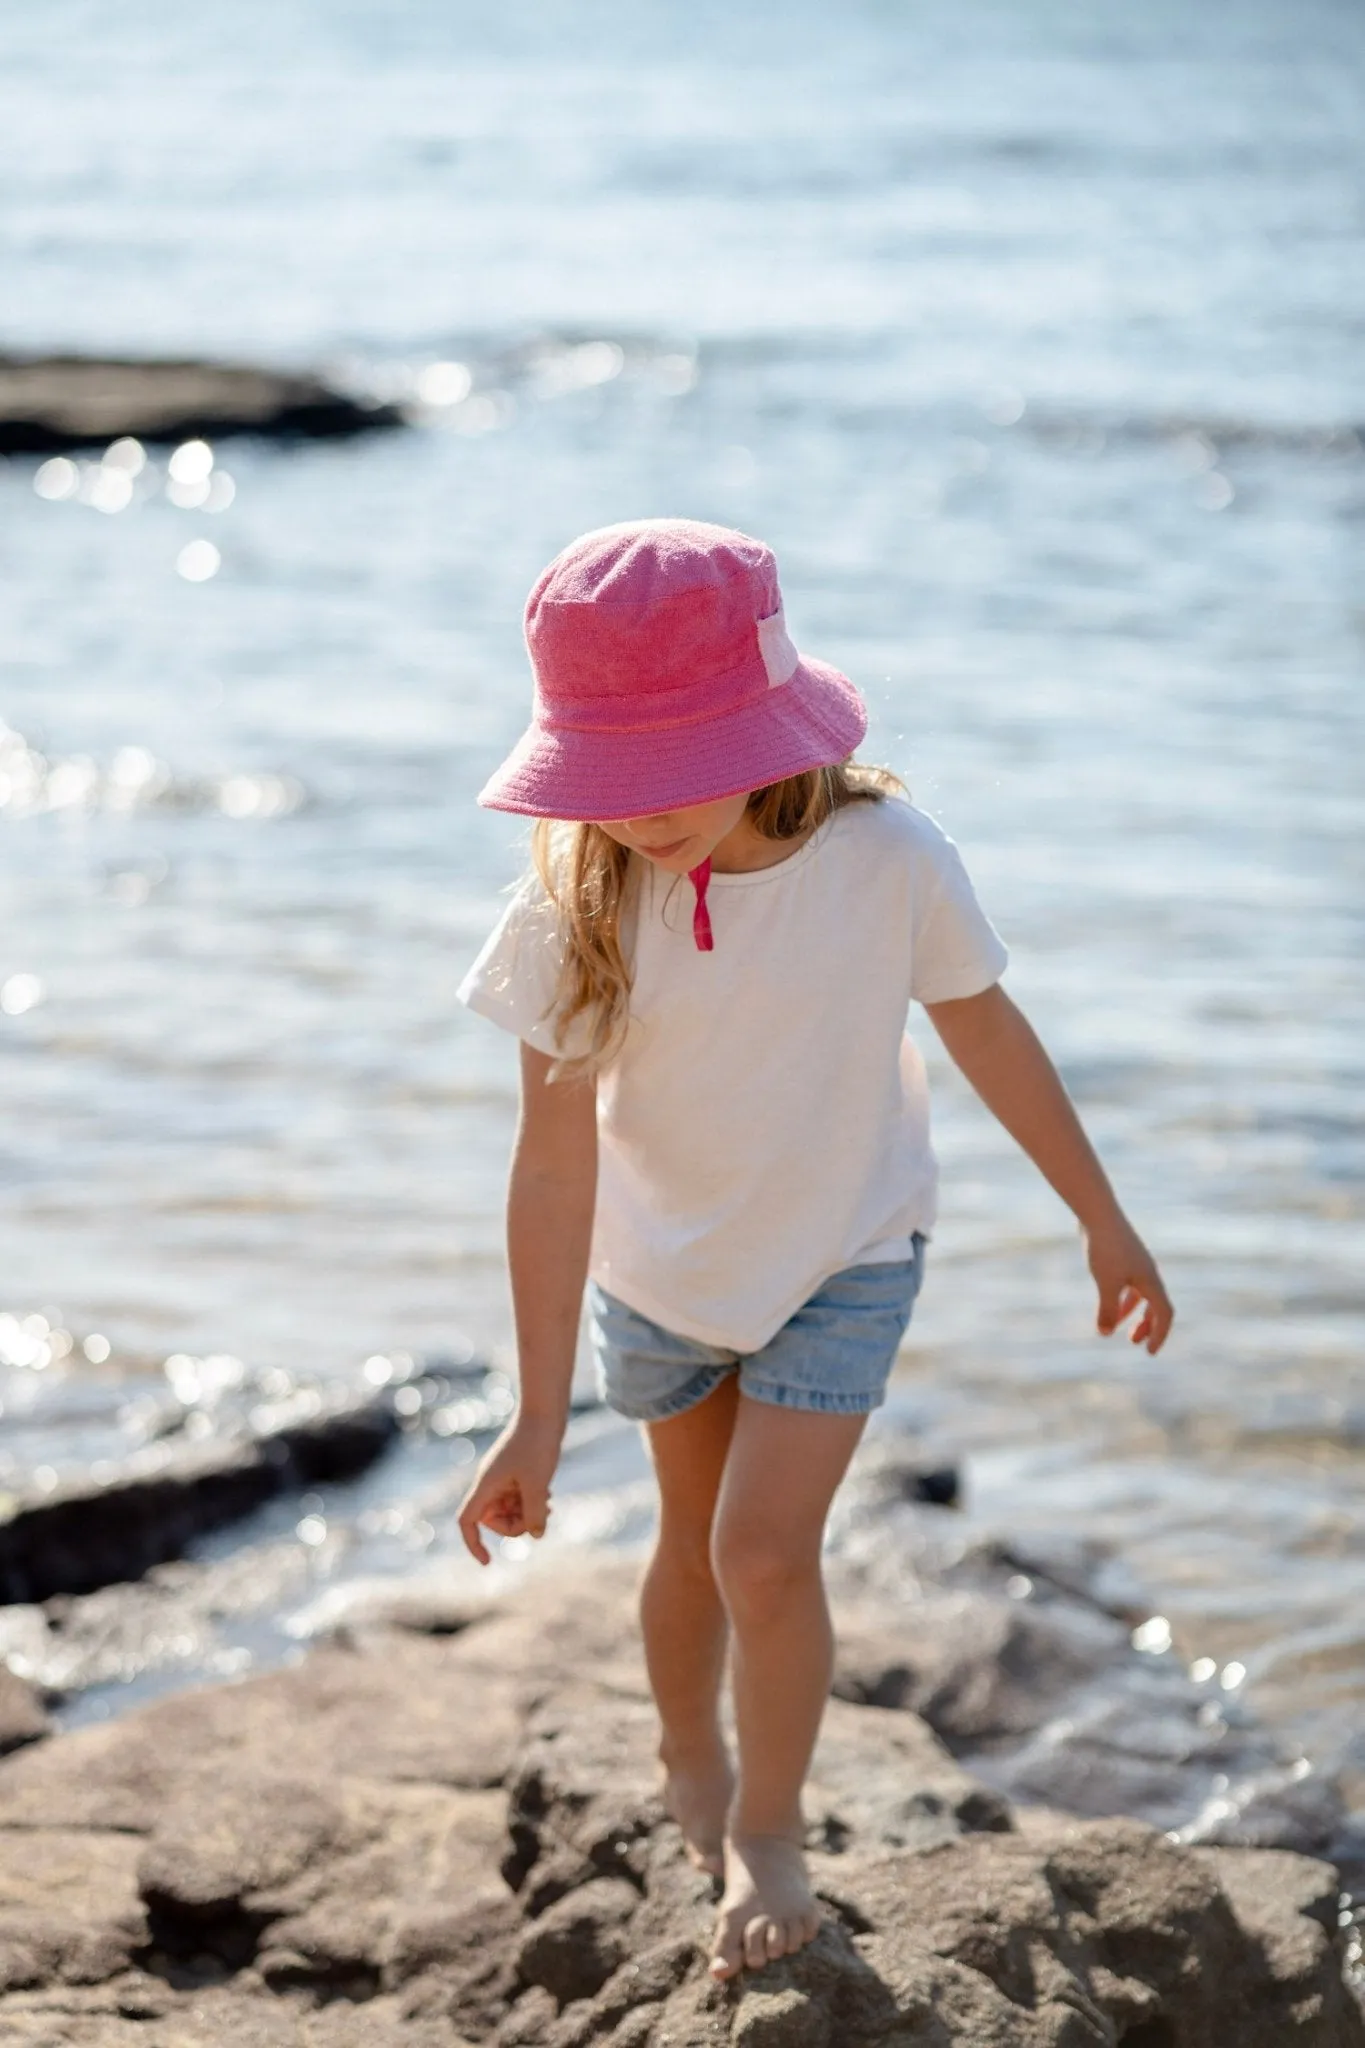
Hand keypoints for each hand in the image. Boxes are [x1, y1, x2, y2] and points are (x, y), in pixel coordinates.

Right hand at [457, 1415, 562, 1566]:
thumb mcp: (538, 1484)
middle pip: (492, 1519)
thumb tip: (536, 1535)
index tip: (488, 1562)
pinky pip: (519, 1497)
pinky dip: (532, 1501)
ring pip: (509, 1510)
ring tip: (548, 1503)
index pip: (467, 1521)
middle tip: (539, 1517)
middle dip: (514, 1526)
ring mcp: (504, 1476)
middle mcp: (490, 1482)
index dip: (473, 1544)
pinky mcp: (518, 1471)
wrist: (546, 1411)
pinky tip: (549, 1494)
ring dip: (527, 1513)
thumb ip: (534, 1513)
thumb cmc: (537, 1444)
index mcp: (486, 1484)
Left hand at [1085, 1213, 1173, 1353]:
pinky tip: (1107, 1302)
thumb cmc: (1105, 1249)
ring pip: (1142, 1295)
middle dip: (1148, 1326)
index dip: (1159, 1334)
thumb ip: (1108, 1309)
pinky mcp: (1124, 1257)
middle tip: (1135, 1343)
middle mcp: (1149, 1273)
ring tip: (1117, 1328)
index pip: (1164, 1314)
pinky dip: (1122, 1298)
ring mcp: (1137, 1264)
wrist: (1098, 1215)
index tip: (1149, 1352)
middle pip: (1157, 1306)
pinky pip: (1130, 1284)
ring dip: (1133, 1314)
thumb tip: (1105, 1333)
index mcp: (1151, 1281)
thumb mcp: (1106, 1283)